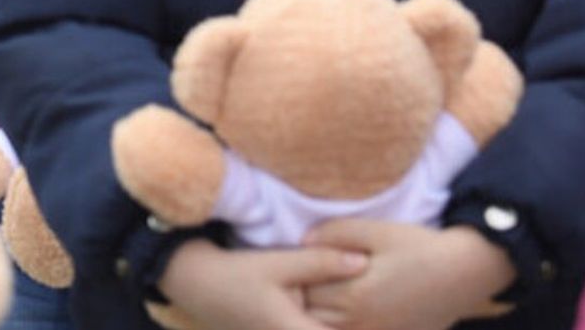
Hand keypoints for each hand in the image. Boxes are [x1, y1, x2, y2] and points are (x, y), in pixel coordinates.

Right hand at [160, 238, 367, 329]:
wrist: (196, 285)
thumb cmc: (236, 273)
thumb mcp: (278, 262)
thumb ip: (321, 263)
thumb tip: (364, 261)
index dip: (365, 327)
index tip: (389, 320)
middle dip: (356, 324)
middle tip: (385, 317)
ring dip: (340, 325)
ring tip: (370, 316)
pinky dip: (323, 325)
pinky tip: (332, 317)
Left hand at [302, 222, 515, 329]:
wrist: (463, 274)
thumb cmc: (418, 248)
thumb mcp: (376, 230)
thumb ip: (336, 233)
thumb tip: (302, 241)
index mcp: (354, 296)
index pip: (305, 292)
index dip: (298, 276)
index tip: (296, 264)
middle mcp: (362, 324)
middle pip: (312, 317)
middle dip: (303, 298)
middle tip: (301, 277)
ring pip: (328, 329)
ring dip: (320, 314)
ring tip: (321, 291)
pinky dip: (341, 323)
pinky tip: (345, 308)